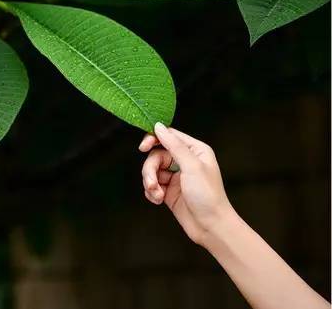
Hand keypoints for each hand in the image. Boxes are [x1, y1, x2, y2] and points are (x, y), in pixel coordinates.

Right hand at [138, 122, 233, 244]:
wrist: (210, 226)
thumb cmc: (208, 196)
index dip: (153, 139)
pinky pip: (152, 184)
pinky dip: (151, 192)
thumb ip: (174, 145)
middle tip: (152, 183)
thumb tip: (159, 127)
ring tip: (157, 195)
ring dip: (150, 183)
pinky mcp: (169, 191)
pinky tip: (158, 200)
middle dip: (150, 170)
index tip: (143, 147)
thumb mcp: (191, 166)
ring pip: (152, 170)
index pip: (168, 136)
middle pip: (156, 155)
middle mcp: (185, 161)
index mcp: (195, 150)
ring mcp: (176, 176)